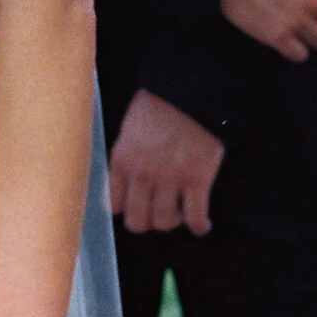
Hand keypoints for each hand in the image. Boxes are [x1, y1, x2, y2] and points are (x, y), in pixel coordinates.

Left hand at [107, 89, 223, 234]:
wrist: (191, 90)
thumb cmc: (160, 105)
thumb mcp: (129, 130)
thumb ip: (126, 158)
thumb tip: (124, 185)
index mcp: (122, 160)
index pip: (114, 205)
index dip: (127, 209)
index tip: (136, 207)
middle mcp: (142, 174)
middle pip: (137, 221)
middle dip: (148, 221)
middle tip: (158, 213)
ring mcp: (170, 178)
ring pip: (164, 222)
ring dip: (173, 222)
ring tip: (180, 213)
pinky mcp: (197, 179)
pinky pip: (195, 217)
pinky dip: (199, 226)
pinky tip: (202, 224)